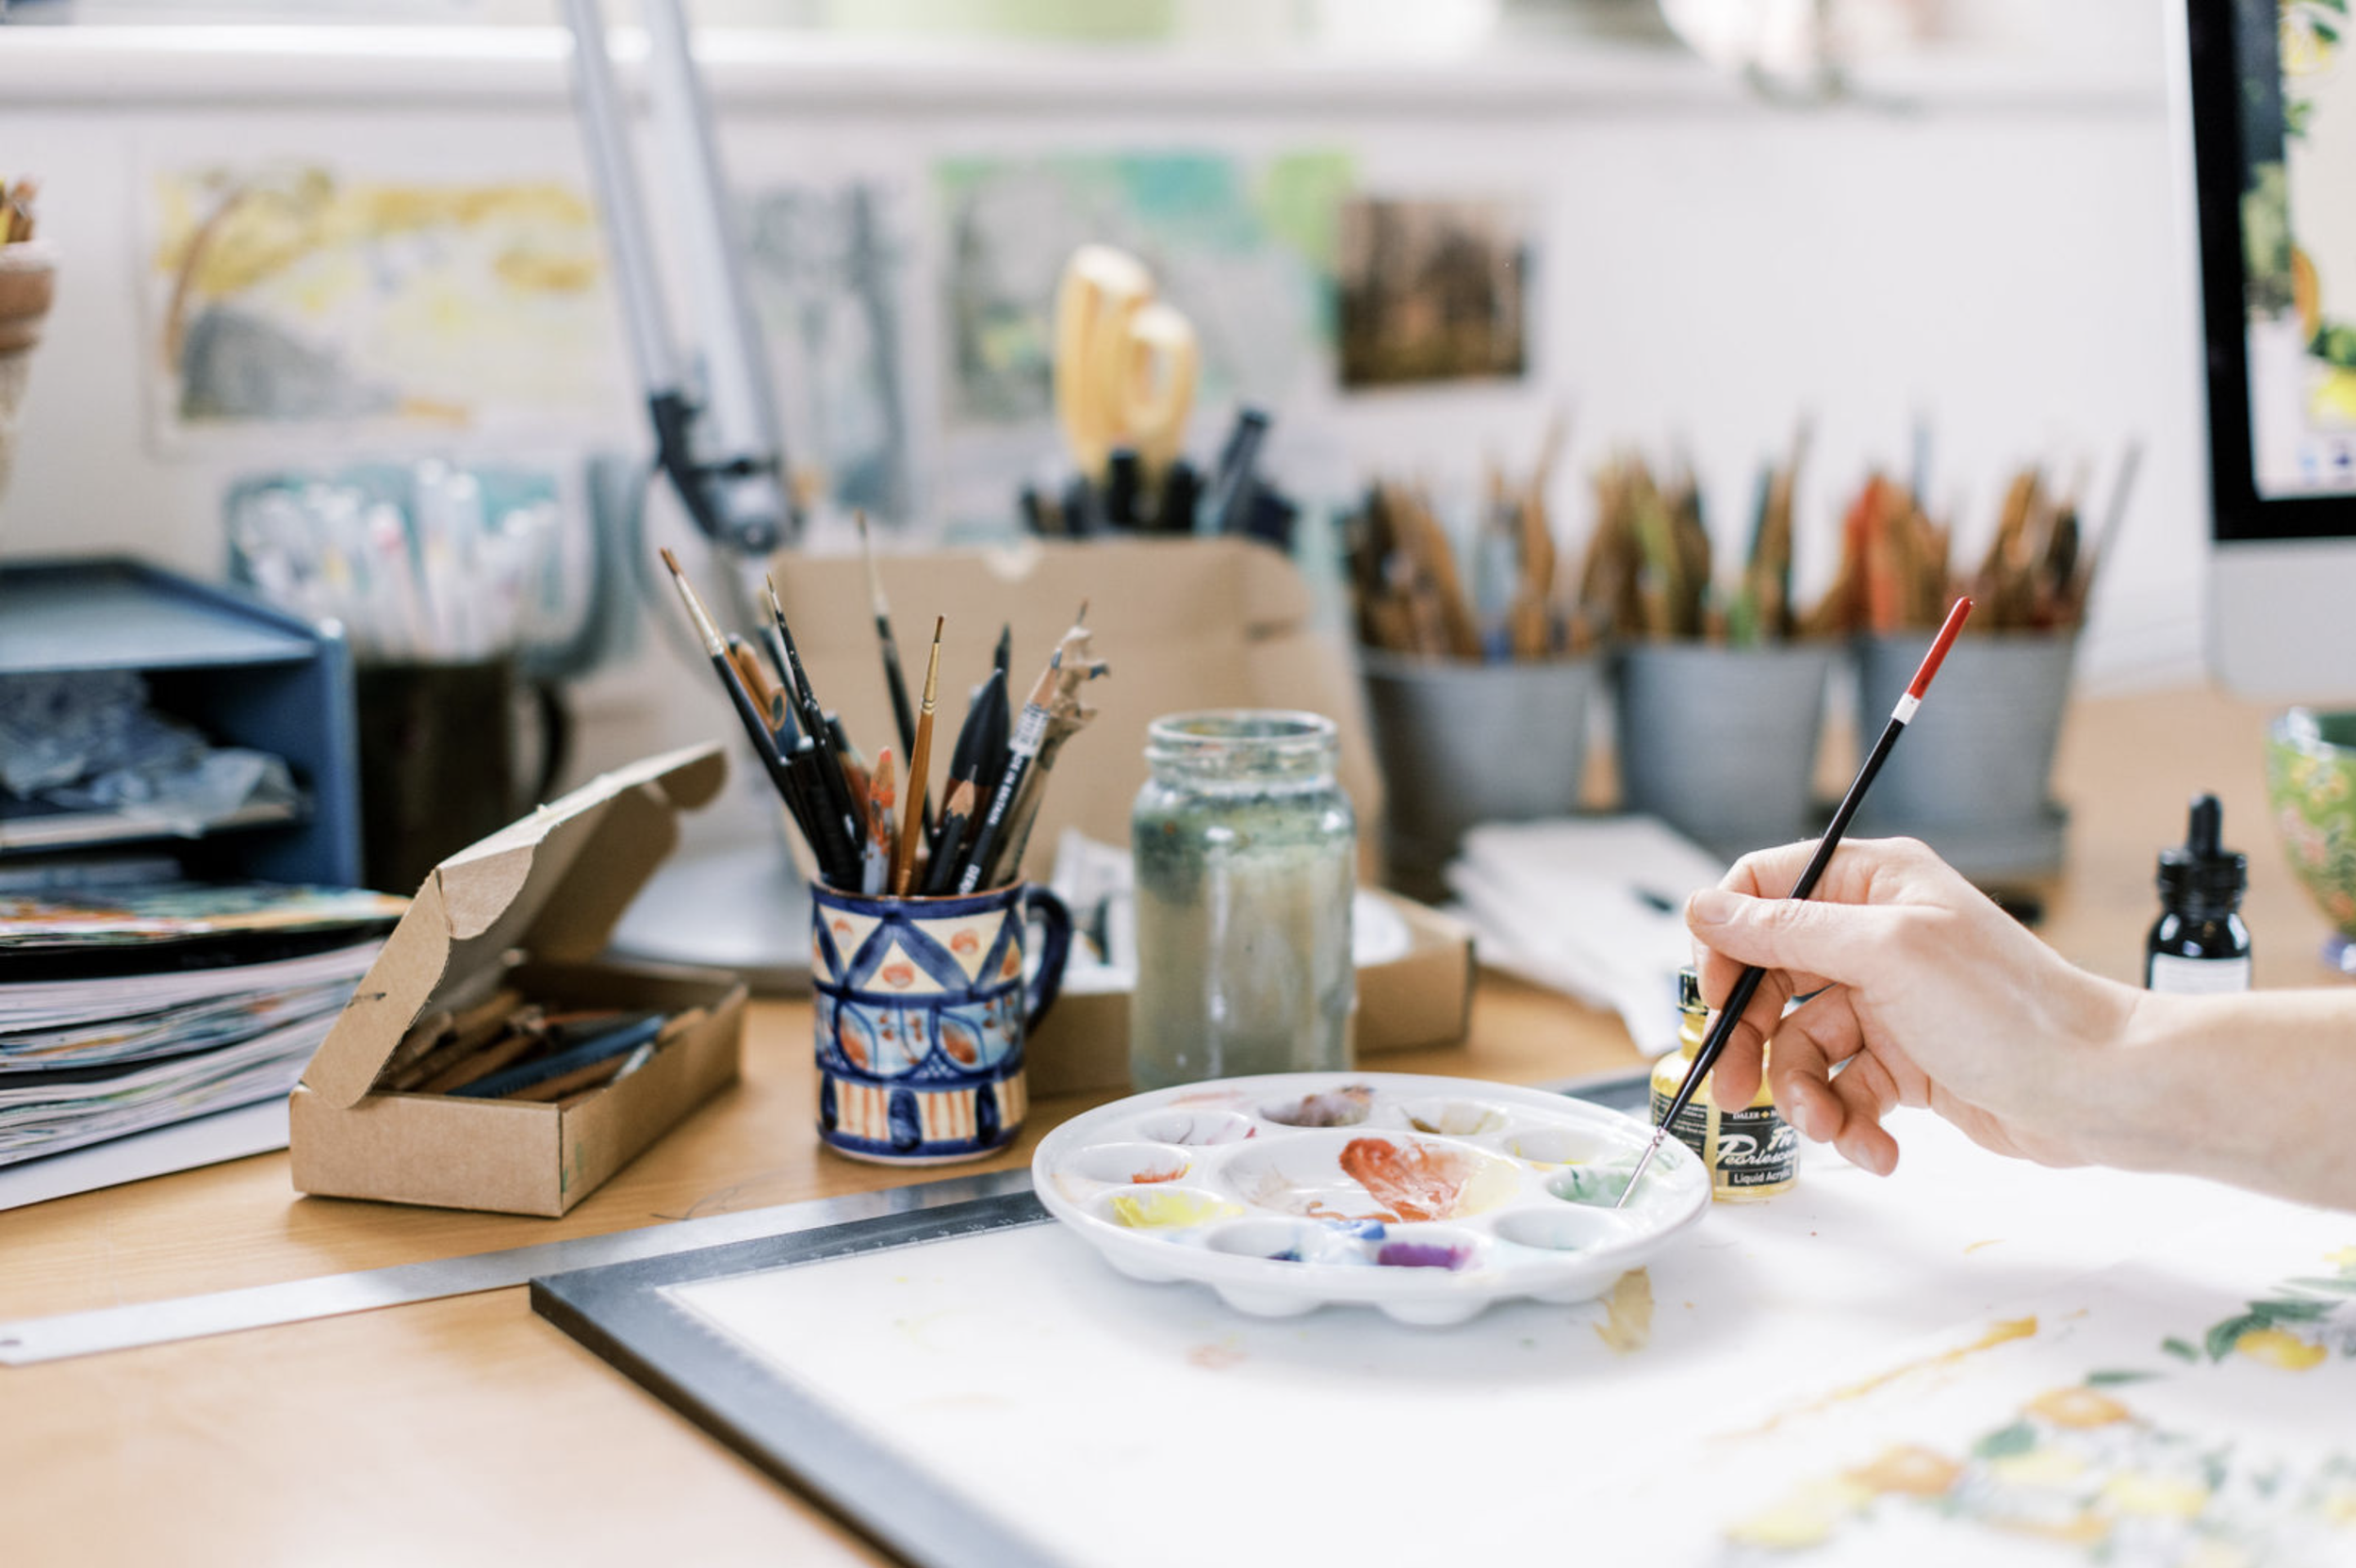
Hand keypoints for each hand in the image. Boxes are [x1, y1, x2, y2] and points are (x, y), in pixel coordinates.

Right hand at [1684, 837, 2138, 1176]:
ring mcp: (1889, 1001)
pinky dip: (1851, 1123)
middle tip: (1732, 1088)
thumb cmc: (2011, 1011)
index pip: (1762, 892)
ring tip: (1832, 1129)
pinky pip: (1844, 1089)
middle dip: (1750, 1041)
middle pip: (1768, 978)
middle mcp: (1875, 936)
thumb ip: (1786, 931)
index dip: (1726, 943)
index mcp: (1873, 884)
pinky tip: (1879, 1146)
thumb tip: (1703, 909)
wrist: (2097, 1091)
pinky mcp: (1904, 1061)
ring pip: (1801, 1045)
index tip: (1714, 997)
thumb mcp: (1884, 954)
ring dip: (1806, 1096)